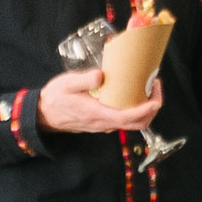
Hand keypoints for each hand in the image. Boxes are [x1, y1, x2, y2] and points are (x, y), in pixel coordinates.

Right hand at [36, 67, 163, 135]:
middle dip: (152, 108)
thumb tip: (100, 75)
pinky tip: (135, 93)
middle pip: (137, 124)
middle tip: (155, 86)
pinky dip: (136, 110)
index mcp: (98, 113)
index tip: (155, 97)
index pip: (128, 116)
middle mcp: (105, 123)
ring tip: (148, 87)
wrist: (45, 114)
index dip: (146, 109)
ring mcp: (105, 125)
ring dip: (146, 109)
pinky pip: (125, 120)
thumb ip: (83, 80)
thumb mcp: (66, 84)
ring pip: (133, 123)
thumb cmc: (56, 98)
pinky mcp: (104, 122)